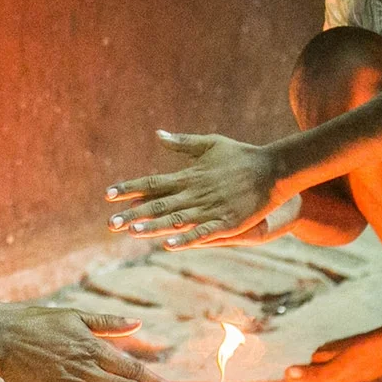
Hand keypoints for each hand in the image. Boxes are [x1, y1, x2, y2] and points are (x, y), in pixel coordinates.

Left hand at [105, 130, 292, 249]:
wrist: (274, 170)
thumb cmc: (241, 156)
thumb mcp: (210, 144)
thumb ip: (183, 143)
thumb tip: (158, 135)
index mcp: (189, 176)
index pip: (152, 183)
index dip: (129, 189)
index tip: (108, 193)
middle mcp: (195, 192)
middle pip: (158, 205)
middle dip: (133, 214)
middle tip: (109, 223)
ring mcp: (210, 208)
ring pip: (175, 220)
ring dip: (152, 227)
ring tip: (130, 232)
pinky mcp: (226, 222)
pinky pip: (202, 233)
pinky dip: (185, 239)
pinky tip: (168, 246)